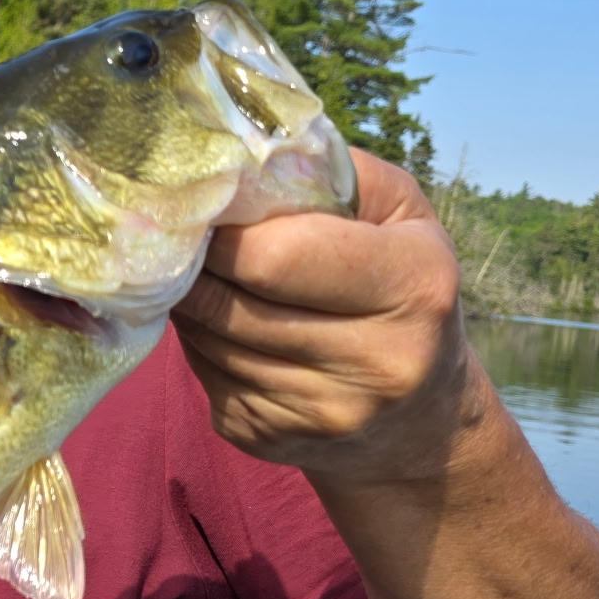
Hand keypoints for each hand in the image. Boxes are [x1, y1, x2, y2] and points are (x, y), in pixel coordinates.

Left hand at [171, 150, 483, 485]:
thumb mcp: (397, 214)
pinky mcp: (271, 442)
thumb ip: (328, 173)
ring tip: (202, 276)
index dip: (223, 231)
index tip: (200, 208)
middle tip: (179, 237)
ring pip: (207, 341)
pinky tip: (222, 326)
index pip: (277, 256)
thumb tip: (235, 156)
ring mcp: (324, 413)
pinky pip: (202, 377)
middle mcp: (379, 362)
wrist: (420, 419)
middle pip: (229, 303)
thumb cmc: (401, 285)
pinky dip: (199, 345)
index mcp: (414, 287)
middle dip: (193, 266)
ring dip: (190, 304)